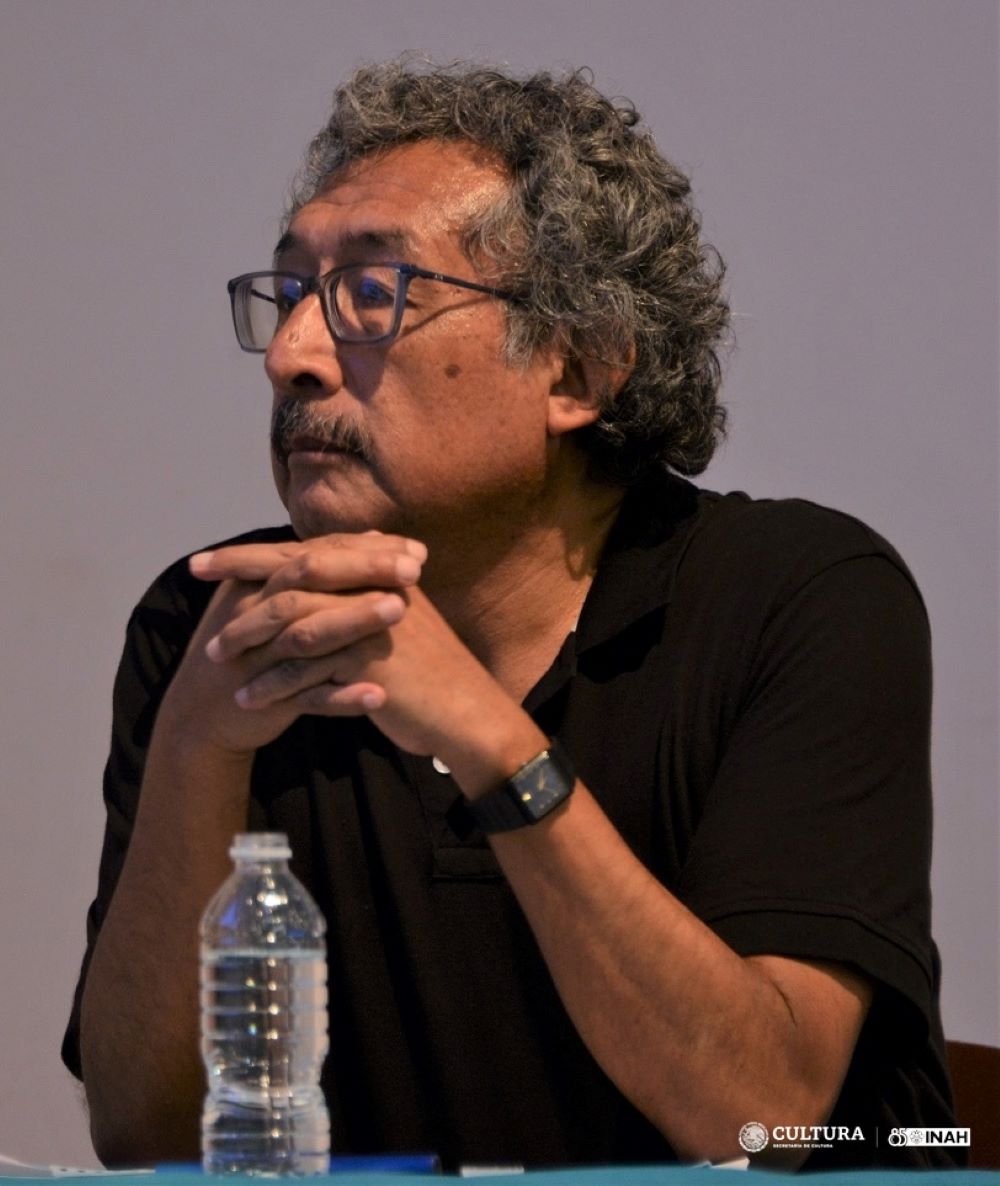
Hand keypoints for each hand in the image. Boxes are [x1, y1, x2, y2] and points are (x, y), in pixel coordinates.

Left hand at [192, 533, 543, 782]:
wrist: (467, 711)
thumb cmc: (431, 669)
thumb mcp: (401, 616)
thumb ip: (371, 587)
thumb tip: (355, 550)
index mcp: (377, 571)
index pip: (306, 550)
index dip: (255, 552)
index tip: (212, 558)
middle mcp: (372, 588)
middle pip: (293, 569)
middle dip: (239, 571)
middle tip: (196, 575)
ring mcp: (369, 622)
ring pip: (293, 619)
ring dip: (249, 637)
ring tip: (217, 657)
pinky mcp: (367, 661)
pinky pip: (306, 669)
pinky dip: (273, 684)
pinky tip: (247, 698)